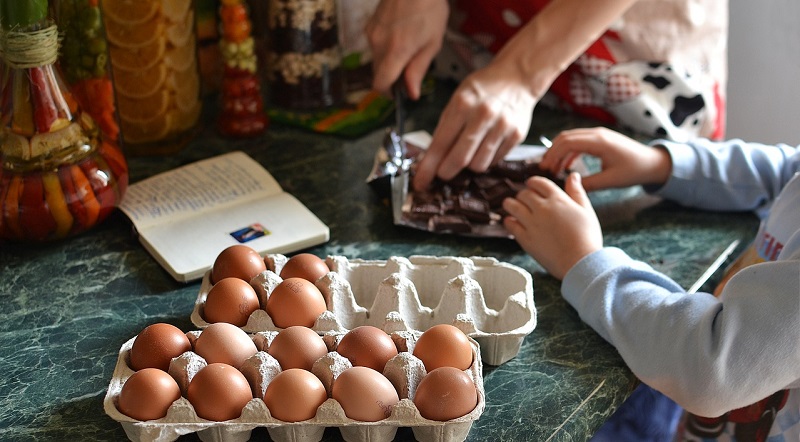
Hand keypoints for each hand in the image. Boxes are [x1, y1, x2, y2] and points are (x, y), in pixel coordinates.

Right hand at [366, 0, 448, 99]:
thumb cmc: (429, 7)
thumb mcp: (432, 42)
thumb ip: (419, 69)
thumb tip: (412, 93)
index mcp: (396, 51)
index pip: (380, 83)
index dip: (387, 93)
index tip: (397, 94)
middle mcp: (379, 44)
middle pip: (378, 73)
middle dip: (391, 76)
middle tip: (410, 68)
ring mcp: (372, 33)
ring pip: (376, 59)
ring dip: (389, 61)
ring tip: (408, 45)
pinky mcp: (370, 25)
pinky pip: (375, 45)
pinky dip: (385, 47)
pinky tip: (400, 34)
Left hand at [412, 62, 537, 190]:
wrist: (517, 77)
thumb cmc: (482, 89)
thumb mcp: (458, 99)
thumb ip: (445, 127)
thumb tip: (431, 159)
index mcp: (463, 104)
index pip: (441, 144)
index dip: (428, 167)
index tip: (420, 182)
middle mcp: (483, 115)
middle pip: (460, 159)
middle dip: (446, 172)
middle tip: (443, 173)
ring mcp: (502, 126)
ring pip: (478, 165)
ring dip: (469, 166)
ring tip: (468, 152)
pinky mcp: (517, 135)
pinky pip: (494, 161)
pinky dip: (486, 159)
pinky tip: (485, 146)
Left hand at [503, 173, 601, 279]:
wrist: (580, 262)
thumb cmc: (587, 238)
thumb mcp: (586, 211)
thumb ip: (577, 192)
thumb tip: (573, 175)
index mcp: (558, 199)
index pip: (539, 182)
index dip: (533, 183)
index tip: (531, 185)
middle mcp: (542, 208)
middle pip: (524, 193)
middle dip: (523, 194)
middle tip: (524, 199)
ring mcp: (531, 223)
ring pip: (512, 205)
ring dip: (510, 204)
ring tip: (511, 206)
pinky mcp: (525, 238)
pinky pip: (510, 224)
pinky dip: (509, 221)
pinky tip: (512, 222)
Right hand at [538, 127, 672, 190]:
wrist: (653, 162)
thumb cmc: (634, 171)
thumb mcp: (610, 181)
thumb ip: (588, 184)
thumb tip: (568, 186)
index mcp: (599, 142)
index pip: (567, 142)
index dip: (552, 154)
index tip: (545, 168)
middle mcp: (597, 134)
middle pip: (565, 137)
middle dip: (552, 152)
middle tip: (544, 168)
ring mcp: (599, 134)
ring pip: (571, 138)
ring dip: (559, 151)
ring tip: (552, 168)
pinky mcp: (600, 139)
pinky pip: (579, 141)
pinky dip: (569, 152)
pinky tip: (566, 166)